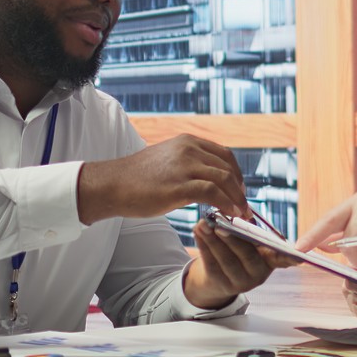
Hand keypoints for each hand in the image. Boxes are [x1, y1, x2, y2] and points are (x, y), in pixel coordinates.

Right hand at [77, 134, 248, 222]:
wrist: (112, 185)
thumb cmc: (137, 178)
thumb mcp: (167, 161)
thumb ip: (188, 164)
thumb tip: (208, 180)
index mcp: (188, 142)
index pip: (224, 154)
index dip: (237, 174)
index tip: (239, 191)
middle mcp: (189, 149)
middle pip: (228, 166)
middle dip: (240, 188)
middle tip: (244, 206)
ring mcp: (184, 166)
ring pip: (224, 179)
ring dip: (237, 198)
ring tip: (240, 214)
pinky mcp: (179, 185)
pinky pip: (212, 193)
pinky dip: (226, 204)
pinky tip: (229, 215)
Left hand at [182, 218, 299, 309]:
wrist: (218, 276)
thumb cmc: (239, 249)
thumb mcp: (249, 240)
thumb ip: (248, 228)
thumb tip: (237, 210)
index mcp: (271, 259)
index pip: (284, 258)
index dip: (290, 257)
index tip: (298, 256)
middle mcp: (260, 274)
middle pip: (247, 256)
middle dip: (233, 239)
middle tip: (220, 224)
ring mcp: (241, 283)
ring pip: (226, 260)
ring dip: (213, 240)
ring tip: (202, 223)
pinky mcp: (222, 285)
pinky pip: (211, 264)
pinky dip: (203, 246)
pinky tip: (197, 232)